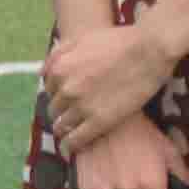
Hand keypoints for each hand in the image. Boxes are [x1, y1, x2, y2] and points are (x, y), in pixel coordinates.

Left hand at [43, 23, 177, 158]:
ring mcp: (81, 107)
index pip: (49, 89)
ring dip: (64, 129)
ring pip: (62, 125)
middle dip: (61, 111)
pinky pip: (76, 140)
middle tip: (72, 115)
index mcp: (59, 69)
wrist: (147, 52)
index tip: (67, 98)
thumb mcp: (80, 40)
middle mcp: (65, 89)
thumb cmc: (116, 41)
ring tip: (71, 133)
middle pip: (54, 108)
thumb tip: (42, 73)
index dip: (58, 94)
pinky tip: (73, 148)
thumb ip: (58, 55)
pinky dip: (71, 145)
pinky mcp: (99, 121)